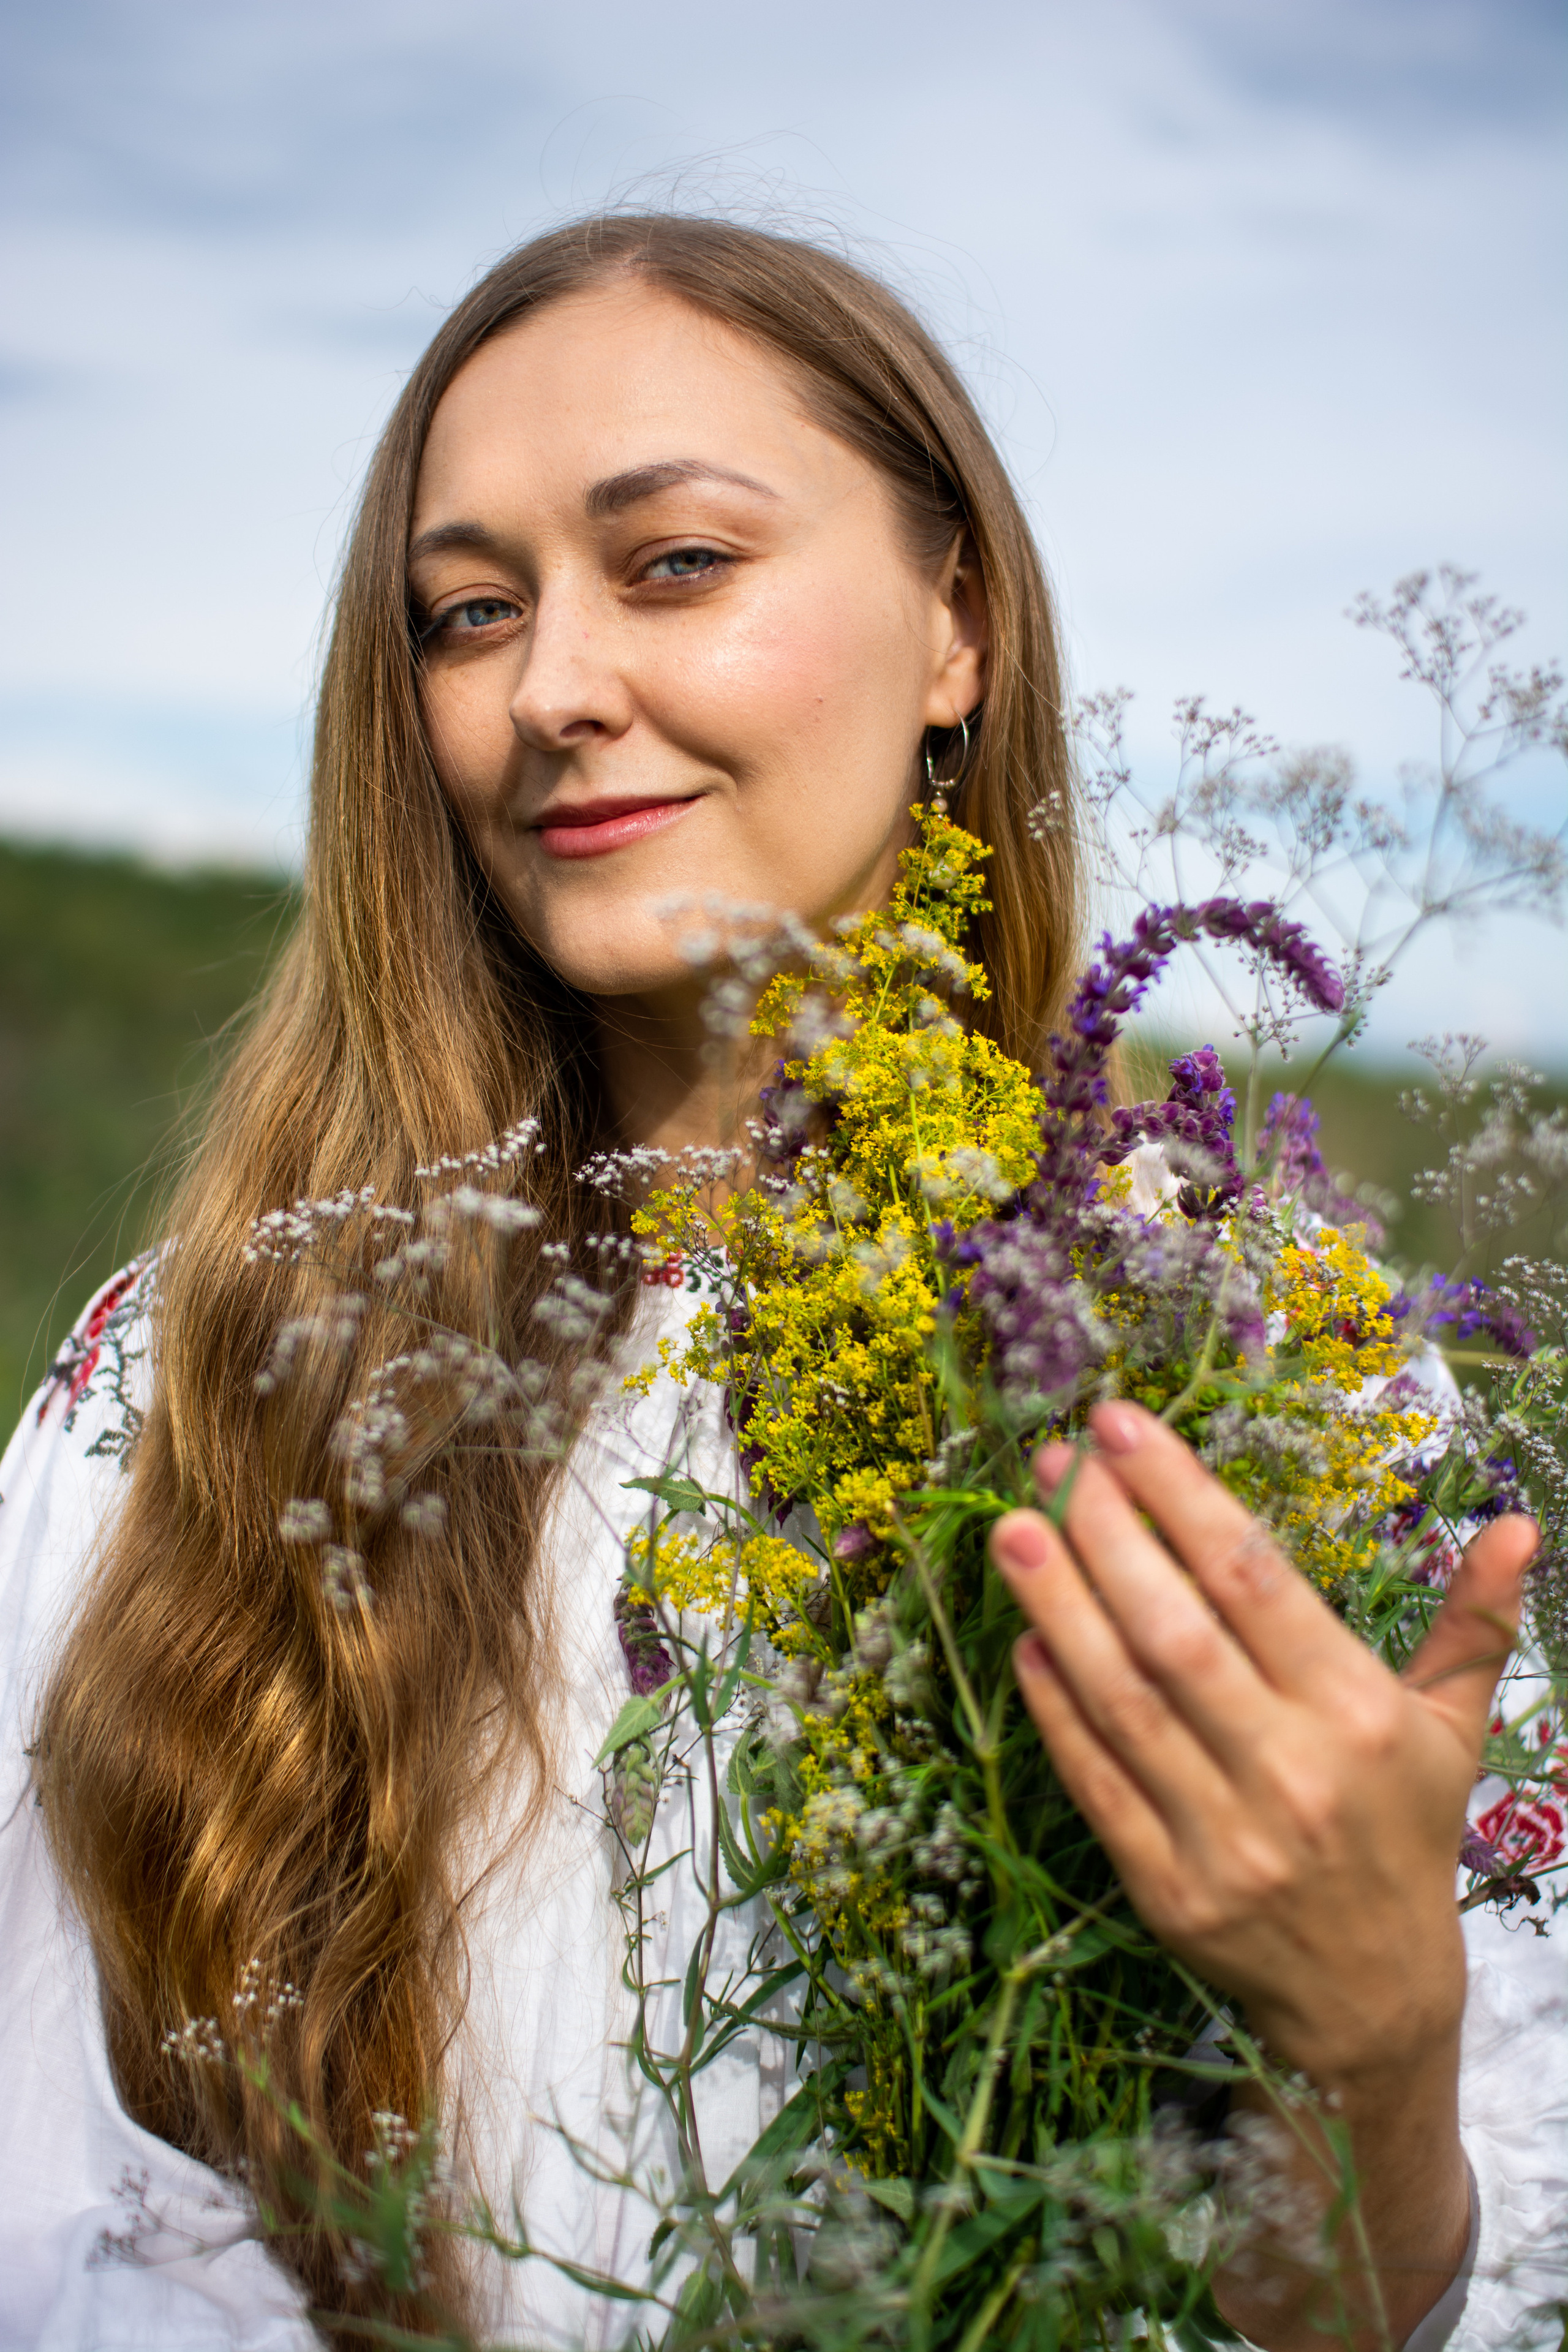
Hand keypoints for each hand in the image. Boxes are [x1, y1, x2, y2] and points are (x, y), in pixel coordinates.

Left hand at [988, 1399, 1537, 2347]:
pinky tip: (1023, 1641)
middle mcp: (1292, 1769)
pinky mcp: (1164, 1888)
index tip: (1120, 1427)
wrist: (1372, 2000)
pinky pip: (1096, 1781)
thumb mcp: (1450, 1728)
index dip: (1181, 1494)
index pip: (1254, 1578)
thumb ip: (1474, 1621)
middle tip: (1049, 1460)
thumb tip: (1516, 1521)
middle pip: (1175, 1630)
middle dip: (1105, 1535)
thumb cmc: (1402, 1834)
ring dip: (1058, 1608)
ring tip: (1013, 1529)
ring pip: (1123, 1699)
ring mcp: (1223, 1834)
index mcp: (1359, 1715)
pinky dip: (1055, 1710)